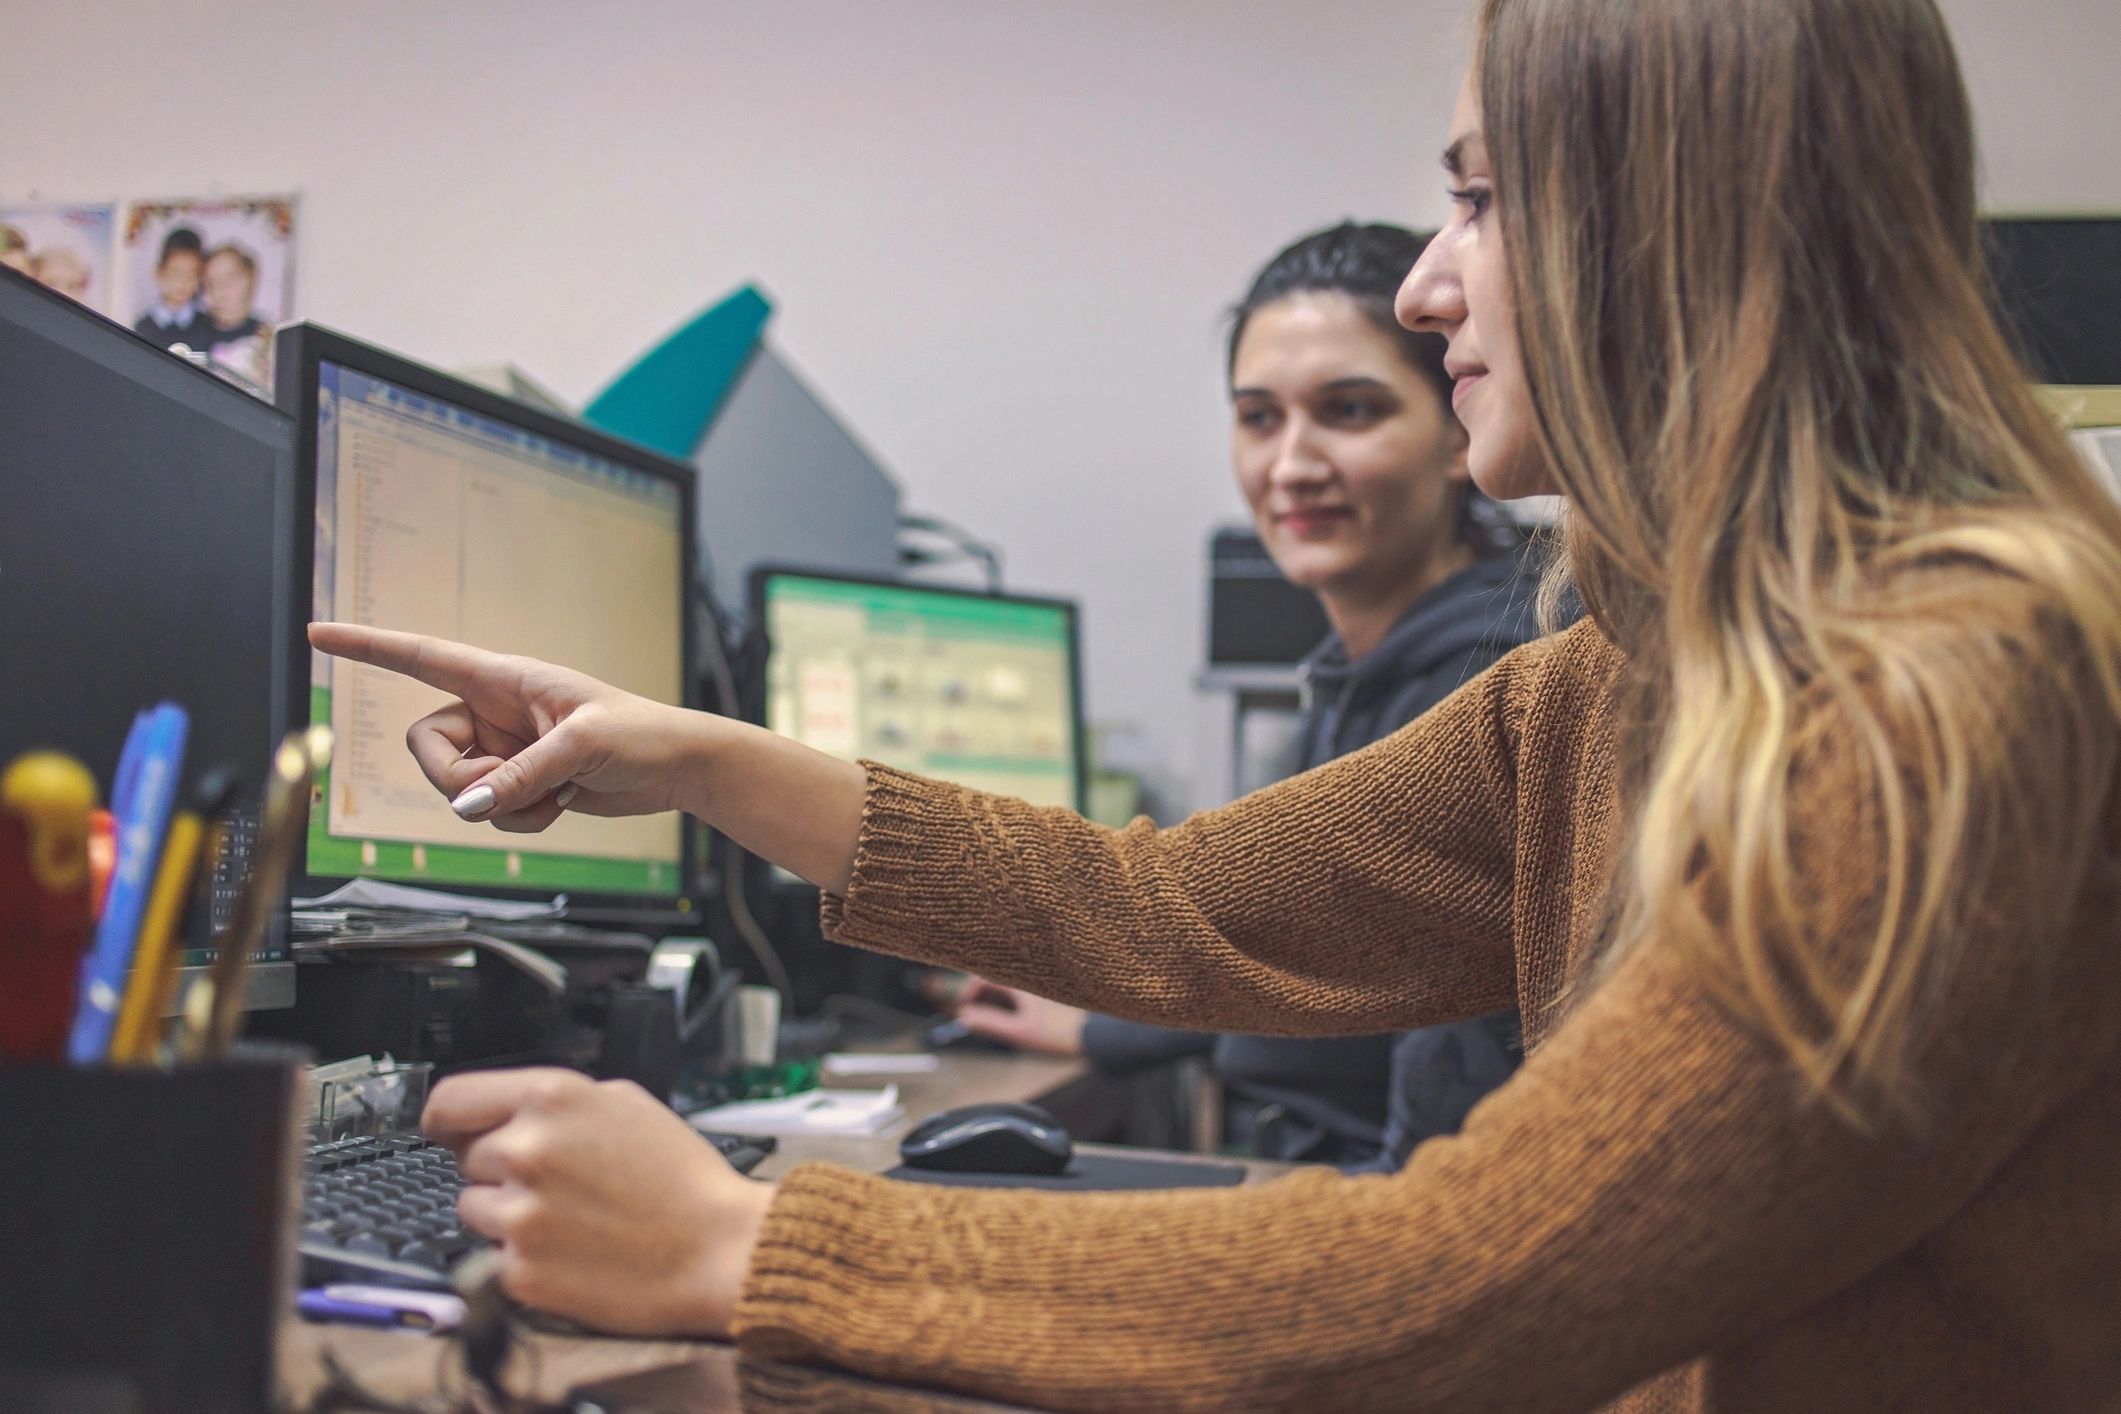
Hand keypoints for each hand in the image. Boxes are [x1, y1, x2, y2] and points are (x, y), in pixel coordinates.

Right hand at [307, 623, 698, 831]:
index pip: (421, 657)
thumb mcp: (583, 747)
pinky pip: (489, 812)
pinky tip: (562, 804)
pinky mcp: (520, 782)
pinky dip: (521, 819)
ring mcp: (504, 749)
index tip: (317, 633)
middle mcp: (494, 710)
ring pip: (458, 790)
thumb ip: (522, 774)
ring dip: (504, 805)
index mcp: (503, 678)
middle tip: (510, 786)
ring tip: (557, 793)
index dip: (367, 647)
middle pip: (426, 750)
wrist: (677, 767)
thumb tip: (468, 806)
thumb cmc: (641, 734)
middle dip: (460, 780)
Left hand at [424, 1067, 771, 1335]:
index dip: (446, 1119)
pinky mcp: (520, 1271)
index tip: (449, 1131)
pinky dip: (526, 1256)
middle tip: (558, 1183)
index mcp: (551, 1099)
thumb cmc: (682, 1179)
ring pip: (475, 1209)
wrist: (717, 1249)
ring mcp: (518, 1215)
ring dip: (508, 1213)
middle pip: (467, 1158)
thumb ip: (559, 1101)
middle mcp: (526, 1151)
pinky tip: (573, 1250)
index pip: (449, 1101)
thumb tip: (507, 1111)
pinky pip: (494, 1257)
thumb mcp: (627, 1102)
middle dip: (501, 1169)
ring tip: (569, 1218)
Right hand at [954, 977, 1088, 1054]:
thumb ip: (991, 1023)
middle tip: (973, 1008)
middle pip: (997, 971)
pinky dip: (1011, 993)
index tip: (964, 1006)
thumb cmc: (1061, 1031)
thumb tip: (965, 1016)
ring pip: (1010, 977)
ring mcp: (1042, 978)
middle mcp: (1031, 972)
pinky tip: (1014, 1010)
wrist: (1096, 1033)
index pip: (986, 974)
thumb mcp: (1020, 1031)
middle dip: (981, 988)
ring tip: (990, 1011)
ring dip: (996, 990)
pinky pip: (1023, 982)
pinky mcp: (1052, 987)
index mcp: (1022, 979)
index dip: (970, 989)